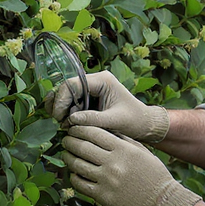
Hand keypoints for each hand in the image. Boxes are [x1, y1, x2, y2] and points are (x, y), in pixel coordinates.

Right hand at [47, 70, 169, 143]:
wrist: (145, 124)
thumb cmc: (134, 120)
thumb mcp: (115, 121)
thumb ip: (93, 119)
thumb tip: (70, 119)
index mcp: (103, 80)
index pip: (74, 83)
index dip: (62, 99)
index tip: (59, 117)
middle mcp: (96, 81)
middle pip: (67, 87)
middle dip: (60, 105)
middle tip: (59, 122)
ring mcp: (92, 89)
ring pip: (67, 95)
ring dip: (62, 110)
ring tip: (64, 125)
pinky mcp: (90, 99)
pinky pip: (72, 102)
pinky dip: (67, 113)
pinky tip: (66, 124)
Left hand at [61, 124, 199, 205]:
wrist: (162, 203)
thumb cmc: (153, 175)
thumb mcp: (141, 151)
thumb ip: (122, 140)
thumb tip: (102, 130)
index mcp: (123, 149)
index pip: (94, 133)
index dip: (79, 129)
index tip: (73, 128)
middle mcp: (113, 163)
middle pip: (82, 147)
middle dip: (70, 141)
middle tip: (65, 140)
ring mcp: (106, 181)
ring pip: (77, 165)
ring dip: (68, 158)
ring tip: (67, 155)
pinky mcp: (103, 197)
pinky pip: (80, 184)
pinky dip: (74, 177)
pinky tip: (74, 173)